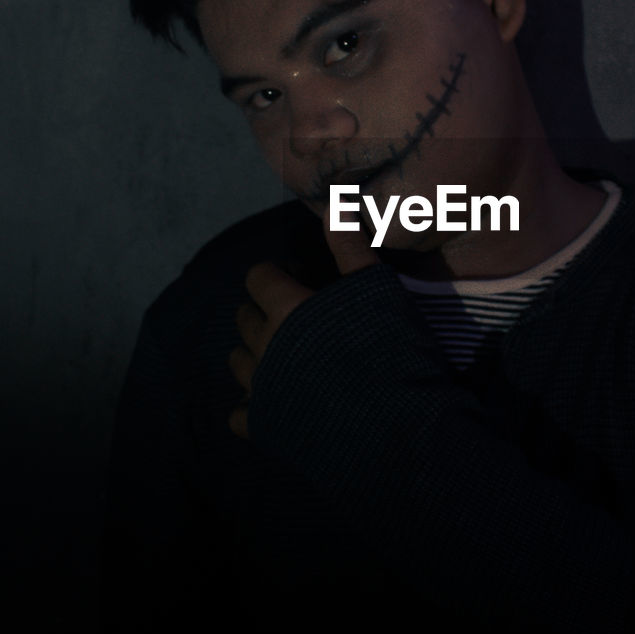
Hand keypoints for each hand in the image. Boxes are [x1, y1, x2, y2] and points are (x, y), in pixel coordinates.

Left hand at [228, 212, 380, 437]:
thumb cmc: (392, 351)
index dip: (274, 275)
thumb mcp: (376, 290)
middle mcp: (264, 346)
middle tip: (292, 317)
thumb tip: (332, 206)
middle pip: (243, 318)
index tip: (296, 280)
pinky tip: (273, 404)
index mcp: (286, 308)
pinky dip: (250, 407)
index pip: (257, 278)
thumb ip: (349, 248)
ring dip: (253, 354)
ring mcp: (261, 389)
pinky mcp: (265, 427)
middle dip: (261, 311)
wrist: (397, 427)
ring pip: (237, 362)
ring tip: (281, 357)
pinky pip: (238, 414)